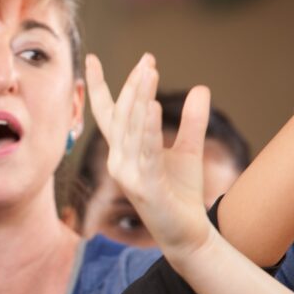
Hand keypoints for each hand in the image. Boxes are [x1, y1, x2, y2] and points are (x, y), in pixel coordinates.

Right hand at [85, 53, 212, 262]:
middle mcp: (118, 161)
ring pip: (131, 129)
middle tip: (147, 59)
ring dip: (140, 98)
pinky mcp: (143, 186)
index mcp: (124, 152)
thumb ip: (192, 121)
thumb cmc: (182, 194)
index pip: (108, 114)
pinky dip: (149, 127)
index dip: (101, 86)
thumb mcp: (189, 150)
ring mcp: (128, 174)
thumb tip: (201, 88)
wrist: (187, 234)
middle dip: (132, 85)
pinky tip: (153, 106)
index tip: (92, 59)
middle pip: (121, 115)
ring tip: (149, 72)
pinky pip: (145, 150)